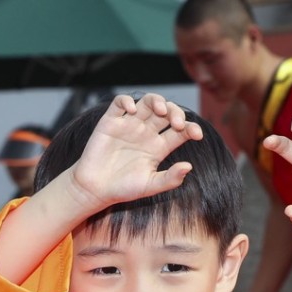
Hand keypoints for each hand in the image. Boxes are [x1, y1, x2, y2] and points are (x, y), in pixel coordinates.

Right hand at [69, 93, 203, 213]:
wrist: (94, 189)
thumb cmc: (122, 189)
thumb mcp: (149, 186)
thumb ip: (170, 179)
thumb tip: (189, 167)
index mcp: (159, 146)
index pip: (181, 130)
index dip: (191, 128)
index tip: (196, 134)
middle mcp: (146, 132)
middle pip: (167, 112)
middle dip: (176, 112)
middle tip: (177, 123)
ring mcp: (129, 125)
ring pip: (147, 102)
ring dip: (157, 101)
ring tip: (161, 110)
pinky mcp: (110, 122)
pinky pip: (119, 103)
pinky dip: (126, 101)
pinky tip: (132, 110)